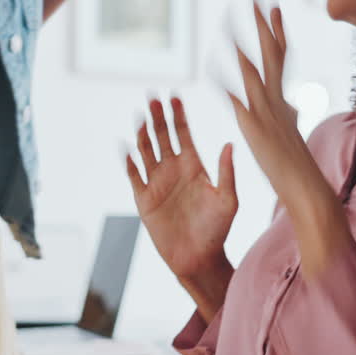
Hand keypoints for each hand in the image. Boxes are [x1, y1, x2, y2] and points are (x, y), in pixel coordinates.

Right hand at [125, 98, 236, 283]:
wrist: (199, 258)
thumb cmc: (218, 230)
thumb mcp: (228, 200)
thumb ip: (226, 172)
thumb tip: (229, 144)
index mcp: (194, 166)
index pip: (183, 134)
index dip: (178, 115)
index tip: (174, 96)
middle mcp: (174, 170)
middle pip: (162, 136)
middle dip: (158, 117)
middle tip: (153, 97)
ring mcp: (157, 183)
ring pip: (146, 151)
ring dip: (142, 134)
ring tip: (140, 116)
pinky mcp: (144, 200)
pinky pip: (134, 176)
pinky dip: (129, 162)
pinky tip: (126, 148)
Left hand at [227, 1, 348, 274]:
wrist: (305, 190)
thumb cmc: (294, 165)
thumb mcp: (290, 130)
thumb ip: (288, 112)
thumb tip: (291, 101)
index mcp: (283, 99)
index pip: (282, 55)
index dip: (276, 29)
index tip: (272, 4)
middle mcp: (277, 100)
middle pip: (272, 54)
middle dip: (263, 24)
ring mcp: (267, 113)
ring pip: (255, 71)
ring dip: (244, 45)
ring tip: (233, 20)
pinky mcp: (256, 129)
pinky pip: (237, 101)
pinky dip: (226, 83)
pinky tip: (212, 68)